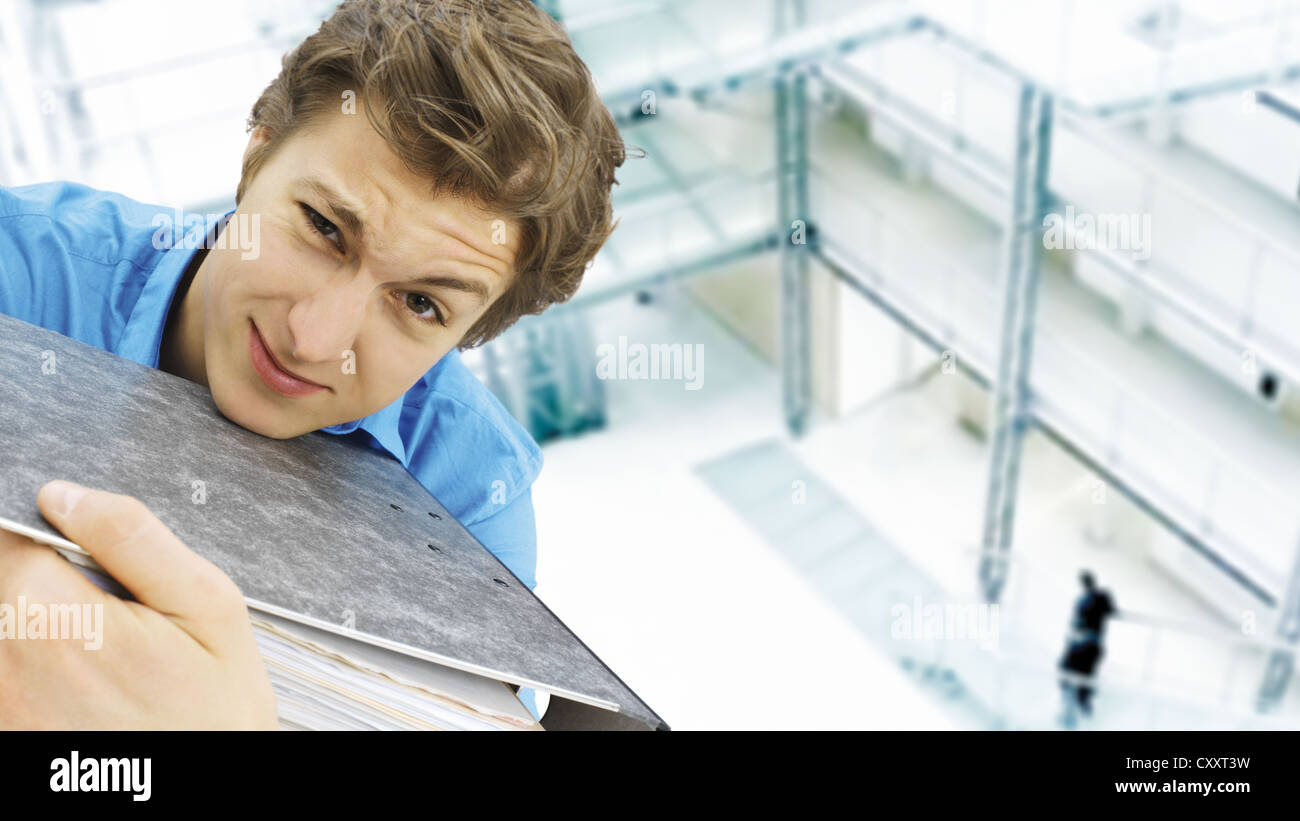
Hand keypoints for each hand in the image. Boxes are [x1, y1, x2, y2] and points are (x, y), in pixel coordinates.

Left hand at [0, 481, 277, 728]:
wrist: (207, 796)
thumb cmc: (215, 718)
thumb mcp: (210, 609)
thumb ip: (134, 539)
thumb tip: (68, 494)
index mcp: (54, 620)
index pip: (7, 534)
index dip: (46, 531)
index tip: (84, 554)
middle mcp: (5, 663)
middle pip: (3, 583)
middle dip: (44, 584)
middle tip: (108, 615)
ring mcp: (0, 705)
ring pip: (5, 627)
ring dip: (41, 627)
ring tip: (100, 660)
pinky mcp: (5, 729)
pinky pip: (9, 671)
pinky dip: (37, 667)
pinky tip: (85, 691)